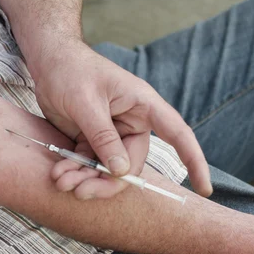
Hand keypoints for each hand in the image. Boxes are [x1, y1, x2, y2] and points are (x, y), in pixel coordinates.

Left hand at [30, 40, 211, 198]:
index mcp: (143, 106)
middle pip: (131, 164)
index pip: (178, 135)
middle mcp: (131, 122)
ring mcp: (112, 133)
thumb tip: (121, 170)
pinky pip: (90, 164)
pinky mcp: (92, 140)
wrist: (48, 62)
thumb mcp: (86, 103)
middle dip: (107, 182)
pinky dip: (76, 172)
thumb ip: (103, 136)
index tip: (205, 188)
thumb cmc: (71, 71)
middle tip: (80, 191)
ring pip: (108, 169)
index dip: (194, 161)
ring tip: (61, 181)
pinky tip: (58, 174)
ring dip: (86, 180)